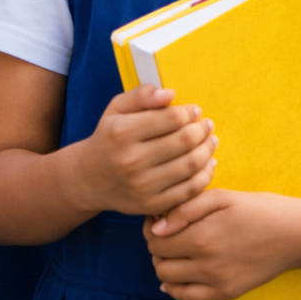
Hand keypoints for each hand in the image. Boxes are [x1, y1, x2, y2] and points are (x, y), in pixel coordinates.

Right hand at [75, 85, 217, 216]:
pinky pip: (190, 190)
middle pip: (185, 141)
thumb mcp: (116, 110)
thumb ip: (141, 95)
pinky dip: (205, 174)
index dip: (190, 112)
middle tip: (207, 125)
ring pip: (191, 165)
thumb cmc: (108, 138)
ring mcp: (143, 186)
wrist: (90, 179)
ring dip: (208, 150)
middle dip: (202, 130)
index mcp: (122, 133)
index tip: (194, 110)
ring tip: (210, 140)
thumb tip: (170, 95)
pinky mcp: (152, 205)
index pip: (172, 118)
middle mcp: (131, 160)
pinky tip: (208, 162)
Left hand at [144, 189, 300, 299]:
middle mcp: (205, 264)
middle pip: (158, 260)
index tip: (159, 219)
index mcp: (200, 236)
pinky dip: (176, 288)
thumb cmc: (258, 209)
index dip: (151, 227)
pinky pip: (188, 299)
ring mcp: (216, 282)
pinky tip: (179, 275)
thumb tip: (157, 228)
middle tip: (168, 233)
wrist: (295, 234)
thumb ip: (184, 209)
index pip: (154, 238)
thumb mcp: (220, 196)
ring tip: (176, 250)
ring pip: (168, 280)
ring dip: (165, 265)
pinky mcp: (227, 294)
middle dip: (156, 246)